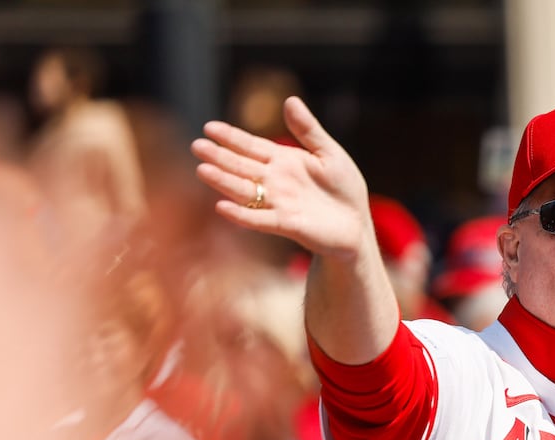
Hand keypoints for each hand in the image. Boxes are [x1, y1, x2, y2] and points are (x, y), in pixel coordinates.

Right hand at [192, 97, 372, 260]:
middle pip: (241, 166)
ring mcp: (278, 203)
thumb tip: (290, 99)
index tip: (209, 127)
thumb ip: (308, 129)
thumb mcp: (330, 153)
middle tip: (197, 146)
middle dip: (220, 156)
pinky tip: (222, 207)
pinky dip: (242, 215)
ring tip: (203, 170)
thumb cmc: (344, 189)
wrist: (357, 225)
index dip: (231, 137)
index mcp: (283, 160)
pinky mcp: (286, 225)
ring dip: (224, 182)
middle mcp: (275, 181)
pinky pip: (260, 219)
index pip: (251, 146)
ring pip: (245, 191)